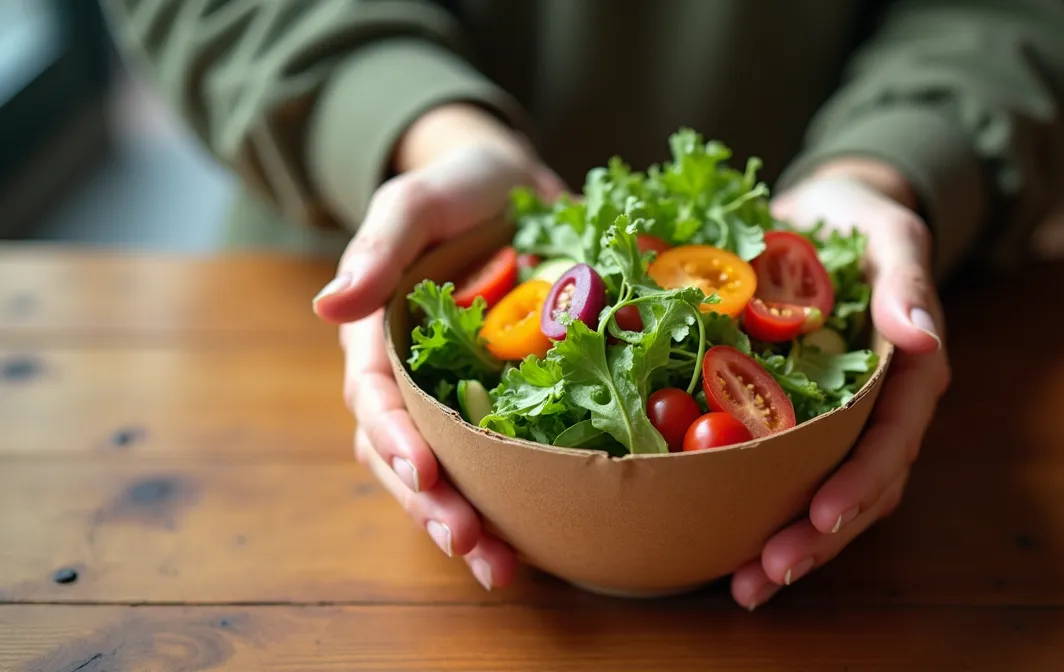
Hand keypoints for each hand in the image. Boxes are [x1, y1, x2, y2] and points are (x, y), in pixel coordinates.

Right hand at [312, 104, 564, 589]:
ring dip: (470, 522)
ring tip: (502, 569)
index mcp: (378, 337)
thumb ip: (378, 247)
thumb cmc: (454, 187)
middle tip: (470, 546)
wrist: (509, 184)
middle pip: (405, 456)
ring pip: (449, 473)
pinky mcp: (503, 402)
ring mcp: (456, 395)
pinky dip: (516, 501)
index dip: (395, 437)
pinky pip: (502, 458)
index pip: (375, 398)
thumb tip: (327, 307)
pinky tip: (544, 541)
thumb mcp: (416, 200)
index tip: (424, 471)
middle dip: (432, 506)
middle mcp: (411, 378)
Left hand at [730, 158, 950, 609]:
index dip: (860, 483)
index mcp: (906, 375)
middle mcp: (876, 409)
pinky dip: (755, 506)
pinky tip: (717, 540)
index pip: (891, 441)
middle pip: (860, 489)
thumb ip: (908, 280)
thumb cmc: (860, 219)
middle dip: (817, 539)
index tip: (821, 518)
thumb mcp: (890, 232)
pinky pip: (780, 469)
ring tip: (744, 585)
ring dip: (790, 544)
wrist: (823, 213)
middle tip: (765, 575)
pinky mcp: (793, 415)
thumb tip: (924, 337)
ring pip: (824, 495)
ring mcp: (835, 419)